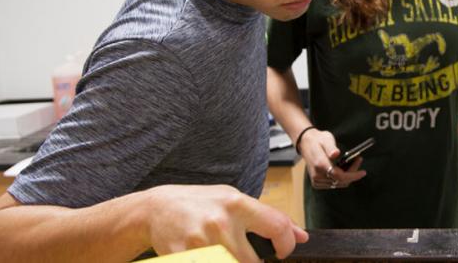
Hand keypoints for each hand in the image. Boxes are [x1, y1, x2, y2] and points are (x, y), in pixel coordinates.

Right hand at [143, 184, 307, 262]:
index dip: (287, 244)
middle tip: (241, 255)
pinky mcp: (184, 258)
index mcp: (236, 205)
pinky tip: (205, 257)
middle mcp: (221, 224)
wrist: (156, 209)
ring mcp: (201, 244)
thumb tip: (301, 236)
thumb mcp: (233, 200)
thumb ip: (267, 217)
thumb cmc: (199, 203)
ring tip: (223, 254)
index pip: (277, 226)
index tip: (282, 252)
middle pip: (253, 262)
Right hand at [298, 128, 366, 188]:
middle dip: (352, 173)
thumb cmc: (318, 140)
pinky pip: (333, 183)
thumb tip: (336, 154)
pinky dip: (341, 178)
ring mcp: (316, 180)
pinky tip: (344, 168)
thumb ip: (331, 147)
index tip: (363, 172)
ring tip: (353, 162)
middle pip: (341, 180)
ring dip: (348, 175)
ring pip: (338, 183)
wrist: (306, 143)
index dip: (353, 175)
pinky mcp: (316, 182)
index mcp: (320, 164)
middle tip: (358, 160)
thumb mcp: (326, 139)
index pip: (340, 176)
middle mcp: (317, 175)